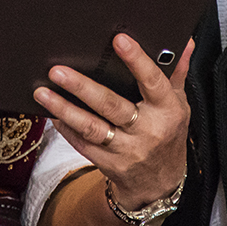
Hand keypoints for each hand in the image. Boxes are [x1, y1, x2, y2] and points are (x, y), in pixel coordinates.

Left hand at [34, 36, 193, 208]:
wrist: (160, 185)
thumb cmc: (168, 135)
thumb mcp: (179, 104)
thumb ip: (177, 72)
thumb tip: (184, 42)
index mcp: (167, 110)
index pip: (152, 81)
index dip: (137, 60)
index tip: (119, 40)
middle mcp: (147, 130)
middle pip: (112, 105)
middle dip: (82, 87)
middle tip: (58, 70)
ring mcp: (127, 150)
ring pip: (92, 128)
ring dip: (64, 109)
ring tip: (42, 92)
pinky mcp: (109, 164)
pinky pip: (83, 144)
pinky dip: (66, 128)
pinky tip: (51, 113)